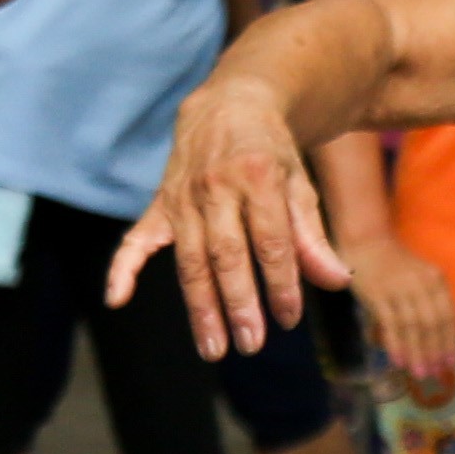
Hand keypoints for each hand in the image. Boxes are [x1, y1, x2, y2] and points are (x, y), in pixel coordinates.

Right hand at [105, 78, 346, 355]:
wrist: (228, 106)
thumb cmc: (272, 154)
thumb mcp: (300, 184)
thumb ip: (313, 235)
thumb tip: (337, 281)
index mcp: (258, 177)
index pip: (271, 241)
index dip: (281, 283)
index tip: (289, 318)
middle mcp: (216, 187)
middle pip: (227, 254)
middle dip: (240, 303)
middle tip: (251, 344)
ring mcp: (182, 196)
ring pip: (190, 259)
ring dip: (200, 306)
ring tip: (213, 347)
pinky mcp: (160, 203)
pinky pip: (136, 238)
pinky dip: (124, 268)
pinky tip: (117, 299)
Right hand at [348, 231, 454, 395]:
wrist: (367, 241)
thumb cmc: (395, 263)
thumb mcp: (421, 277)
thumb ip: (429, 301)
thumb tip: (437, 336)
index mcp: (436, 280)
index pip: (448, 315)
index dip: (450, 340)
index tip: (451, 362)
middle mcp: (421, 285)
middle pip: (432, 324)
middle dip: (435, 351)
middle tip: (436, 373)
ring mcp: (399, 290)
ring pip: (413, 327)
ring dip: (417, 353)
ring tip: (420, 373)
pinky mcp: (378, 295)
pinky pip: (391, 324)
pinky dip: (396, 344)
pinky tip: (399, 361)